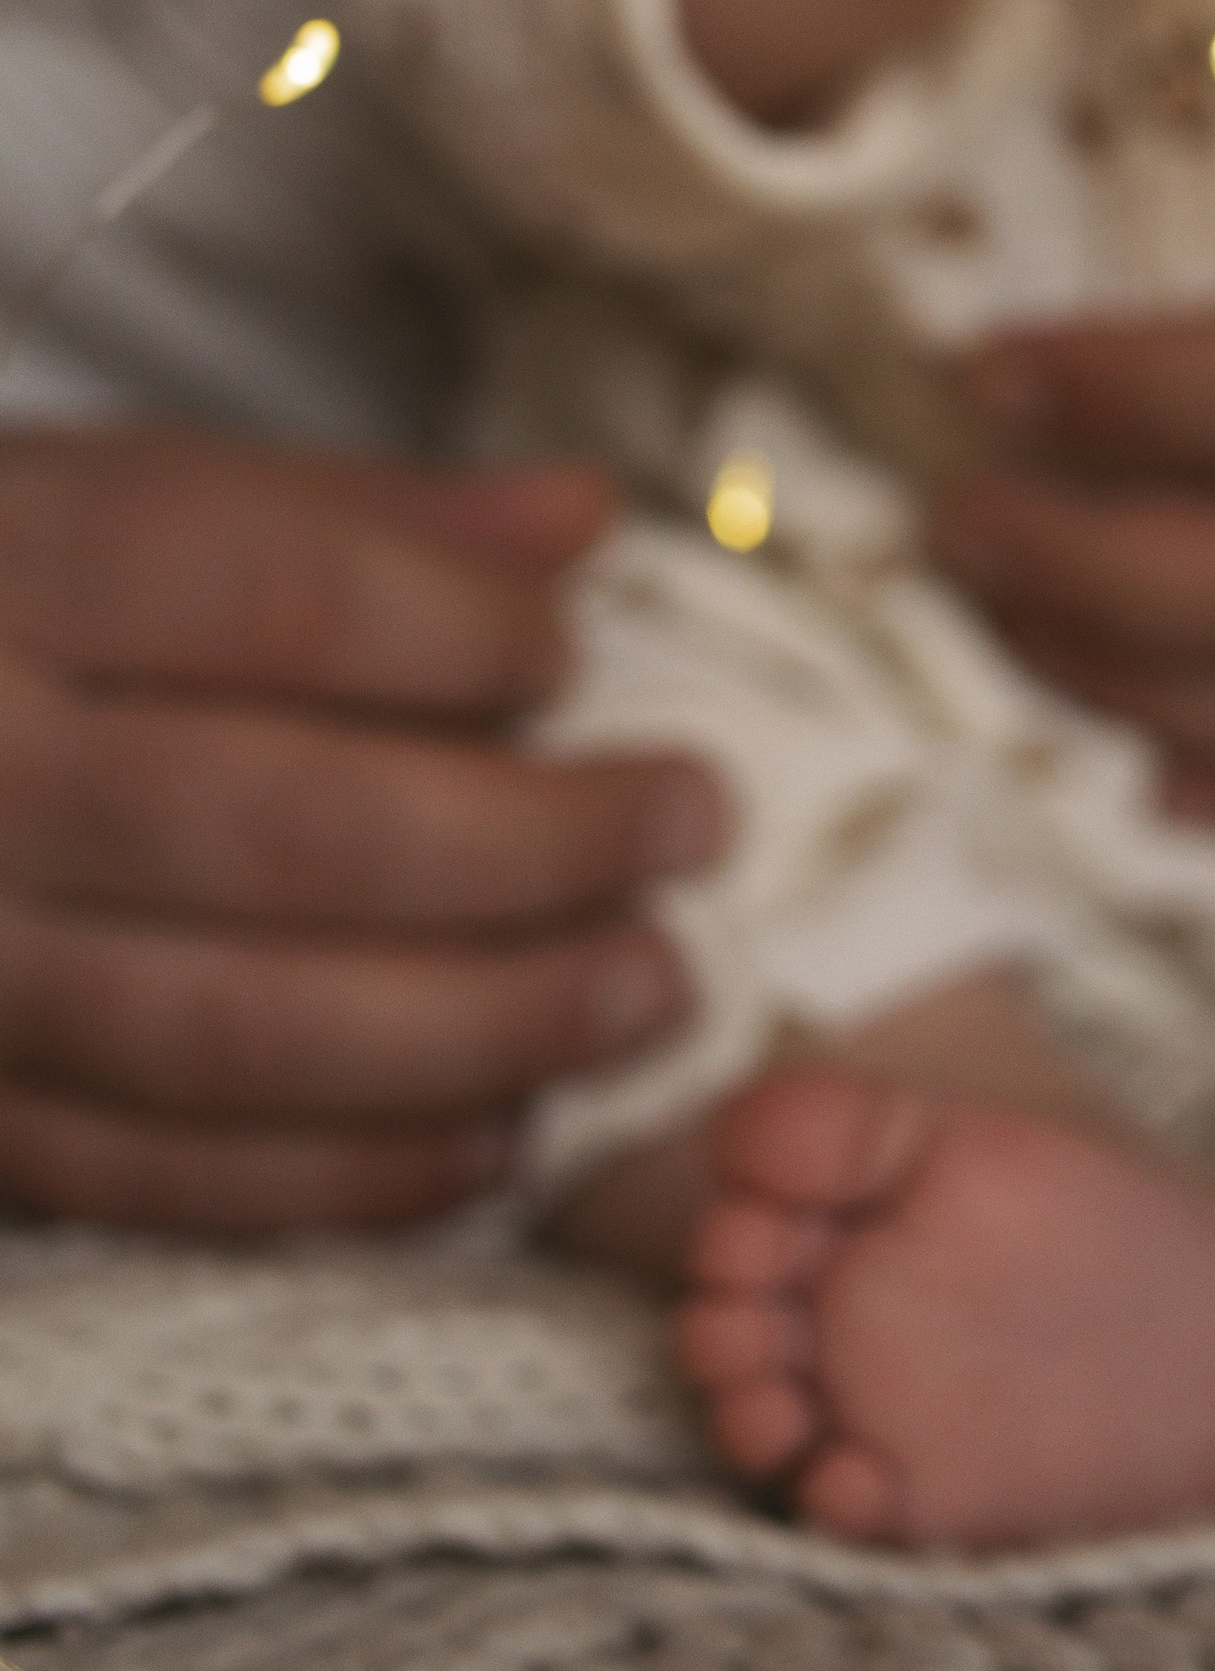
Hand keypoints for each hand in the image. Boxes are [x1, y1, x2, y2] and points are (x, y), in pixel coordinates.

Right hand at [0, 428, 727, 1232]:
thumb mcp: (117, 493)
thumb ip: (350, 513)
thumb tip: (580, 521)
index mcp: (18, 573)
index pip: (285, 601)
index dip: (463, 634)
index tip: (580, 653)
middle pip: (292, 828)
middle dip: (534, 846)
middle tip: (691, 828)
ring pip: (240, 1031)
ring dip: (481, 1027)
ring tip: (647, 991)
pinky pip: (162, 1177)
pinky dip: (349, 1176)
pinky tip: (497, 1137)